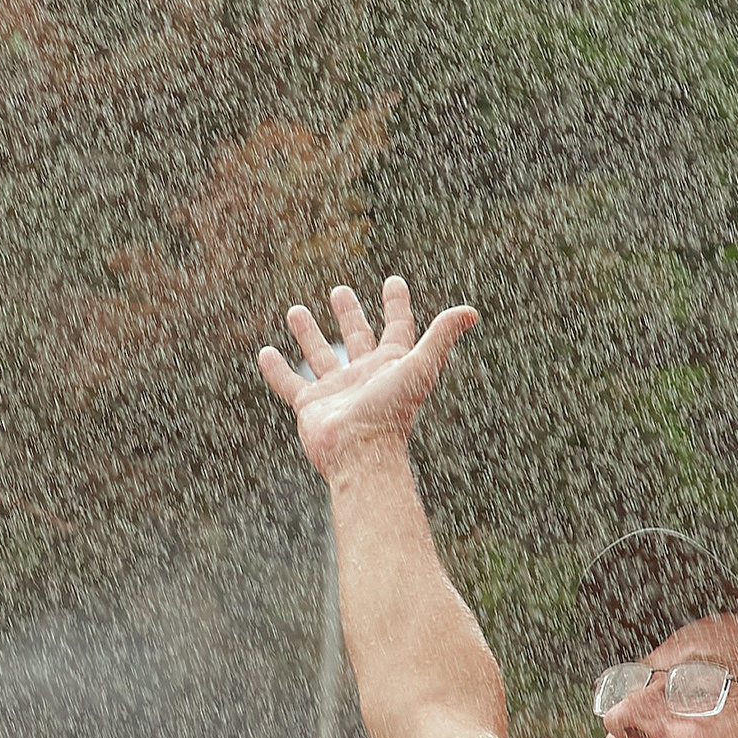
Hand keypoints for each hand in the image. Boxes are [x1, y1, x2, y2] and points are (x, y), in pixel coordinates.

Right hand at [258, 278, 478, 479]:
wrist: (360, 454)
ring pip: (320, 355)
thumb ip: (441, 336)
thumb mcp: (419, 367)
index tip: (394, 282)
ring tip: (296, 310)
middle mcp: (365, 375)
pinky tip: (265, 352)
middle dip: (350, 314)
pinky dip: (276, 370)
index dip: (397, 305)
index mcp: (391, 364)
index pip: (397, 327)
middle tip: (340, 290)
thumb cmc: (391, 412)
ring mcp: (336, 390)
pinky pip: (289, 384)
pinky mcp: (310, 405)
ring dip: (309, 333)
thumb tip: (471, 311)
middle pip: (357, 337)